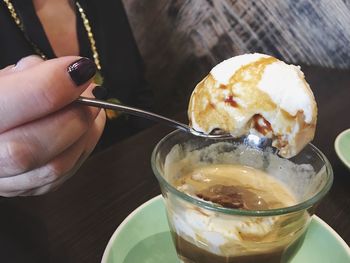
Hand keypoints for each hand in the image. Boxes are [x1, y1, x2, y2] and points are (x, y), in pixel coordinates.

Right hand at [0, 55, 105, 196]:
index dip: (49, 87)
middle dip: (72, 118)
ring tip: (93, 107)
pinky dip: (82, 148)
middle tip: (93, 93)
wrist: (1, 123)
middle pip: (26, 150)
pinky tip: (85, 128)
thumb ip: (34, 72)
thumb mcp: (7, 76)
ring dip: (84, 135)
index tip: (81, 69)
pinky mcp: (25, 188)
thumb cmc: (5, 95)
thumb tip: (77, 74)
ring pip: (52, 168)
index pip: (4, 105)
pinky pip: (62, 176)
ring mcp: (3, 181)